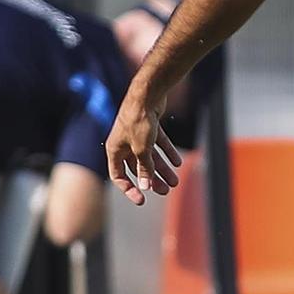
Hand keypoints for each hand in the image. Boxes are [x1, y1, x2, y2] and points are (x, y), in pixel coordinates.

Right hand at [106, 90, 182, 206]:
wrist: (147, 93)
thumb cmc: (138, 120)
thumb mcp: (141, 149)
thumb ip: (144, 168)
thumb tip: (145, 186)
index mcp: (114, 150)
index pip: (118, 175)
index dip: (129, 189)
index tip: (142, 200)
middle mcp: (123, 143)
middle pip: (138, 167)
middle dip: (152, 179)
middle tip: (166, 190)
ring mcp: (136, 135)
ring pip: (150, 156)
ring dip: (162, 169)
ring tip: (175, 180)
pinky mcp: (148, 127)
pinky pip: (158, 144)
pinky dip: (167, 152)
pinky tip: (178, 162)